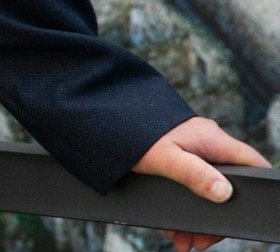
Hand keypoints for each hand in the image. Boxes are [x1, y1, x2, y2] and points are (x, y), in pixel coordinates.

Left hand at [131, 115, 271, 250]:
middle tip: (200, 240)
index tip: (241, 215)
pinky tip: (173, 225)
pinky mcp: (177, 154)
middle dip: (216, 215)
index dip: (254, 188)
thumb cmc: (130, 131)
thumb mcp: (164, 158)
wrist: (102, 117)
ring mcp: (192, 148)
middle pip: (227, 184)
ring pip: (207, 187)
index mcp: (212, 140)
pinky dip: (185, 204)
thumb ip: (194, 174)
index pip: (252, 163)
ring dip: (198, 215)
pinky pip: (191, 183)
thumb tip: (224, 193)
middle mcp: (207, 142)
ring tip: (183, 240)